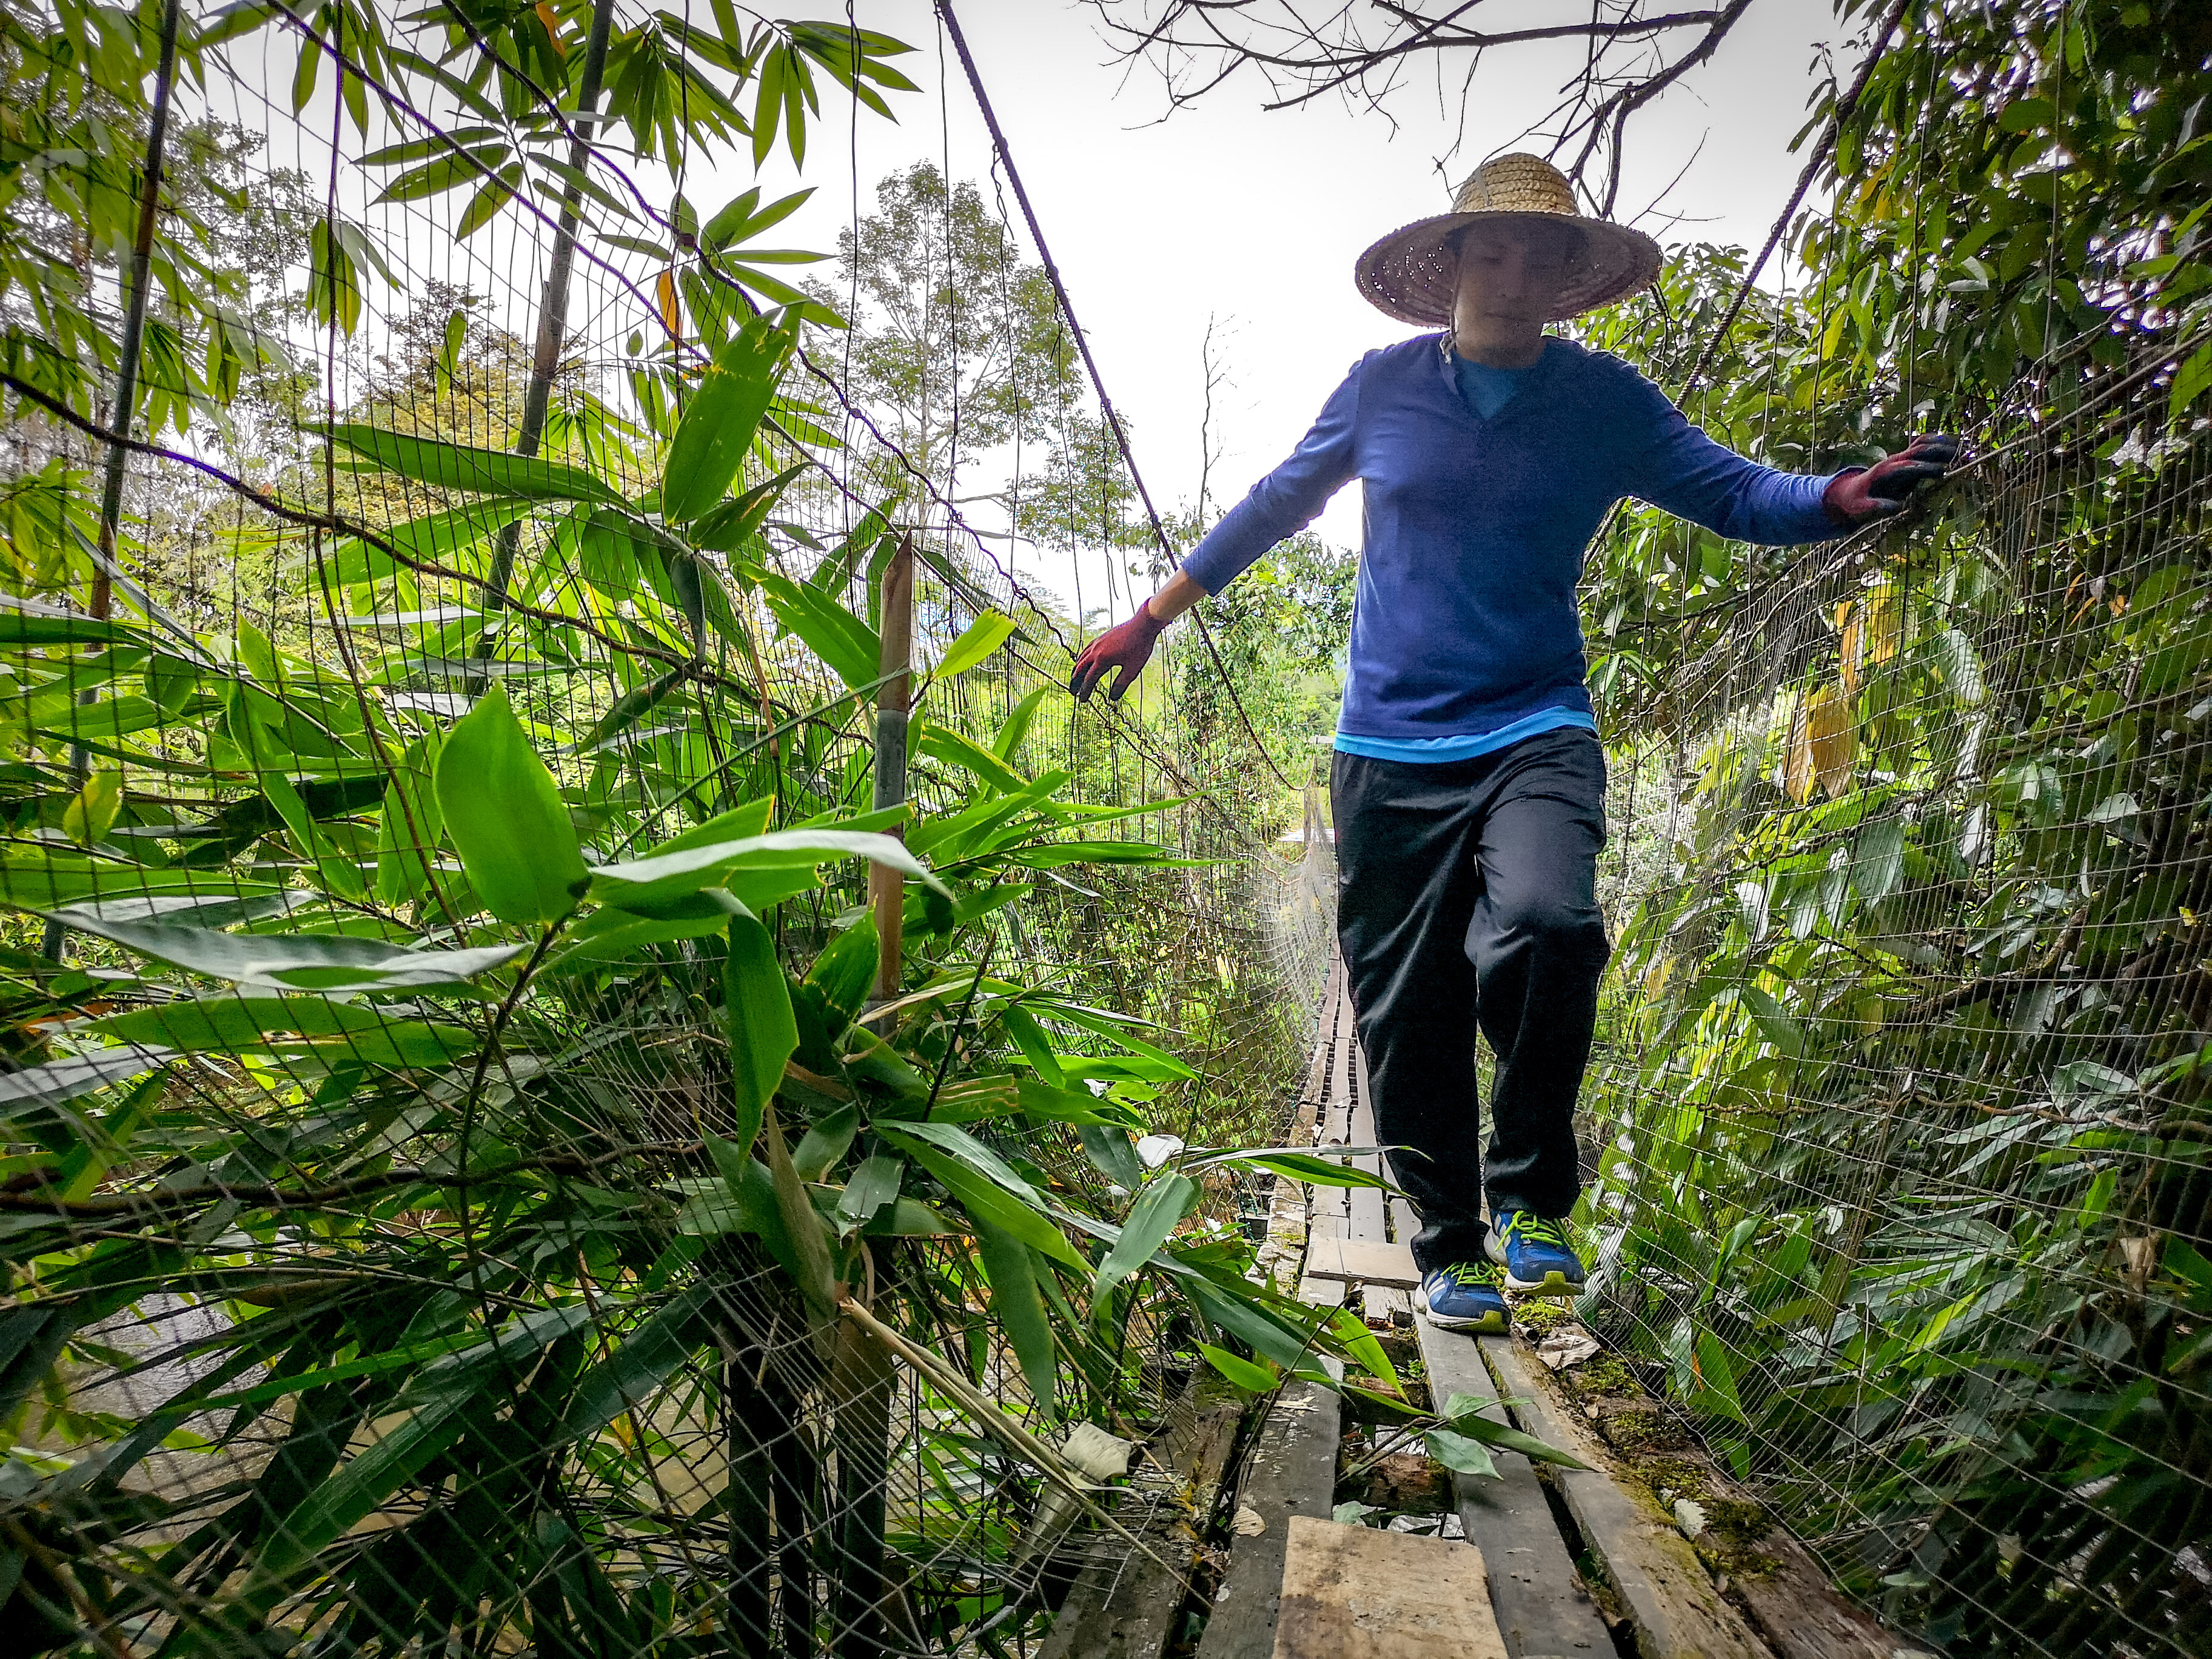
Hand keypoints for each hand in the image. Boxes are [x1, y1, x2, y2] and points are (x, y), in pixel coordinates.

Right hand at [1070, 602, 1166, 702]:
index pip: (1089, 679)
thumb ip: (1121, 684)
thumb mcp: (1132, 669)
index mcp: (1102, 660)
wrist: (1143, 624)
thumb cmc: (1139, 647)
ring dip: (1077, 669)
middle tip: (1073, 691)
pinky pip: (1086, 649)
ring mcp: (1097, 642)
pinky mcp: (1101, 637)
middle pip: (1081, 668)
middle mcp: (1096, 651)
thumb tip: (1113, 698)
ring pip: (1082, 657)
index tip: (1082, 700)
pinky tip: (1085, 659)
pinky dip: (1082, 657)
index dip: (1085, 691)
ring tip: (1076, 678)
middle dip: (1076, 681)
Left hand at [1823, 434, 1960, 524]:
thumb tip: (1897, 507)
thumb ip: (1877, 507)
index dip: (1923, 468)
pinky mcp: (1905, 459)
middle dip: (1938, 452)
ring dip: (1941, 444)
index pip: (1907, 467)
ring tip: (1962, 447)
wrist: (1847, 492)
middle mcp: (1893, 461)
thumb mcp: (1861, 509)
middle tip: (1960, 456)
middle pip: (1917, 451)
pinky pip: (1922, 445)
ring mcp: (1899, 458)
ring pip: (1921, 444)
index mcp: (1884, 473)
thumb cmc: (1855, 502)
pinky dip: (1937, 442)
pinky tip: (1953, 444)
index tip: (1941, 472)